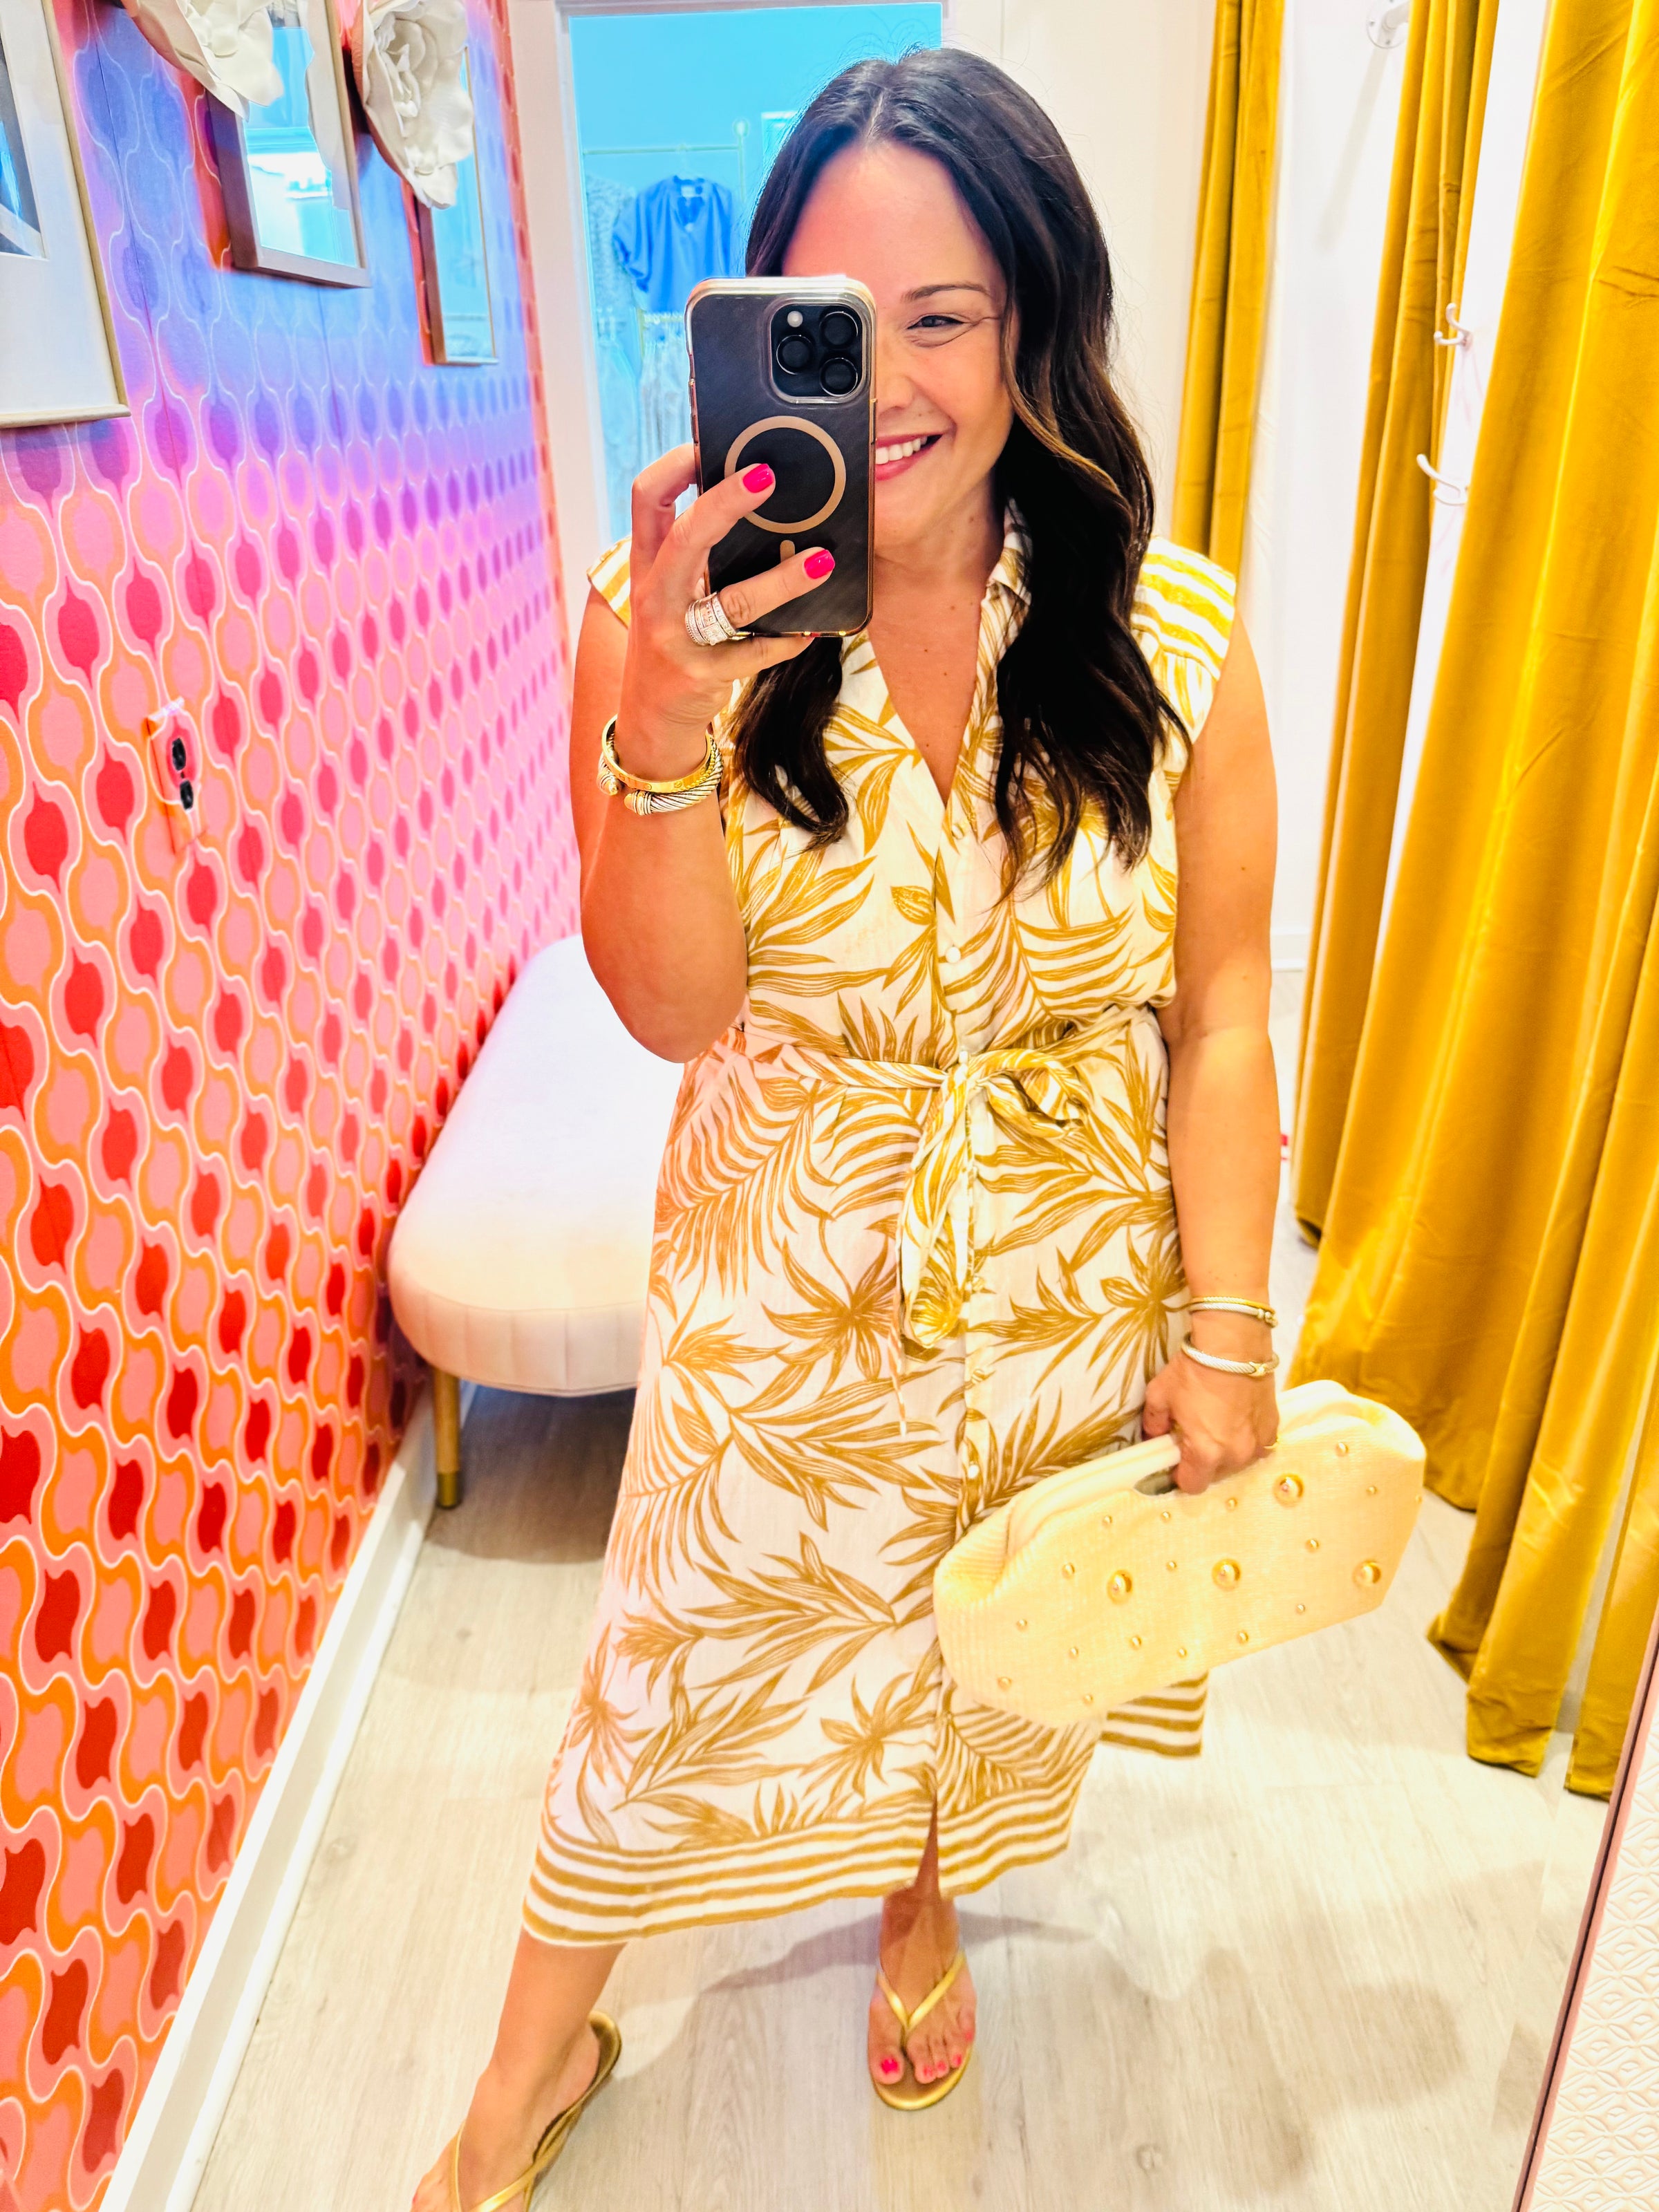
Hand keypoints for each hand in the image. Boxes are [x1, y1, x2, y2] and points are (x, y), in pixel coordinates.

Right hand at [616, 445, 837, 771]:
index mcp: (647, 564)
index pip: (646, 498)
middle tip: (768, 476)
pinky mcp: (701, 674)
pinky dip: (787, 640)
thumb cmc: (672, 638)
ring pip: (734, 601)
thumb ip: (696, 552)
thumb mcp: (670, 591)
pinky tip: (811, 630)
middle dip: (727, 502)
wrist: (652, 716)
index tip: (707, 444)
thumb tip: (753, 501)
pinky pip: (754, 653)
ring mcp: (676, 637)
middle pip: (687, 536)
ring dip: (783, 580)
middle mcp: (655, 596)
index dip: (674, 465)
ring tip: (822, 561)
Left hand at [1141, 1334, 1278, 1495]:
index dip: (1181, 1474)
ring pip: (1238, 1461)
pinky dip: (1247, 1438)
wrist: (1233, 1344)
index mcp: (1206, 1453)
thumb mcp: (1160, 1396)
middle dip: (1203, 1462)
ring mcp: (1258, 1443)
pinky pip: (1257, 1445)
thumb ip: (1154, 1424)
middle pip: (1215, 1474)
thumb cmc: (1194, 1370)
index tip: (1176, 1459)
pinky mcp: (1274, 1427)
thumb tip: (1155, 1436)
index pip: (1192, 1485)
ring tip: (1218, 1426)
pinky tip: (1237, 1419)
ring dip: (1227, 1452)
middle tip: (1195, 1437)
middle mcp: (1235, 1455)